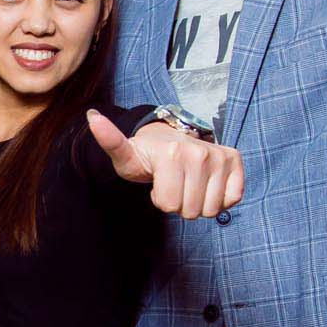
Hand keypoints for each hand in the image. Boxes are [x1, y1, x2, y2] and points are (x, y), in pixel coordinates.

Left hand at [87, 110, 244, 218]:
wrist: (170, 141)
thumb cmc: (146, 155)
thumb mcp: (125, 154)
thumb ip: (110, 140)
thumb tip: (91, 116)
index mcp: (172, 153)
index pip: (170, 206)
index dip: (162, 201)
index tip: (158, 183)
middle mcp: (201, 152)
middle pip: (191, 211)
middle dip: (180, 204)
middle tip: (174, 183)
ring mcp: (220, 156)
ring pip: (212, 209)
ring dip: (198, 203)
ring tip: (187, 183)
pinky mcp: (234, 160)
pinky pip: (233, 199)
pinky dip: (219, 199)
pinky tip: (206, 185)